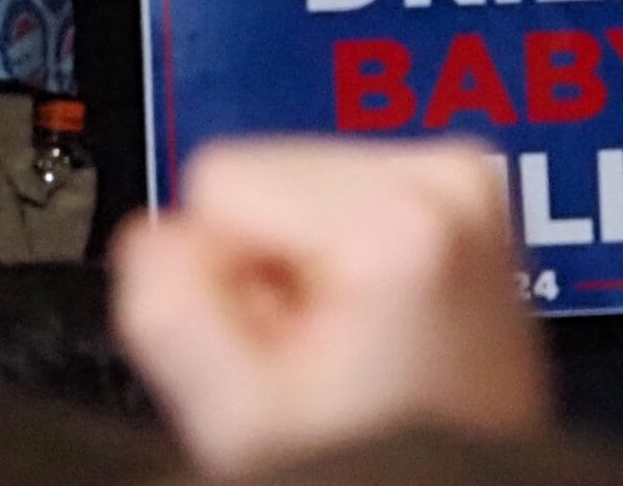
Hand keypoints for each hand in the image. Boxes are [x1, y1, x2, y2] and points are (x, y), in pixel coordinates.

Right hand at [108, 137, 551, 475]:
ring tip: (345, 339)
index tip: (267, 337)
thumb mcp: (240, 415)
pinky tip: (372, 317)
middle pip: (269, 167)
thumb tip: (153, 236)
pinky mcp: (469, 192)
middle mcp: (449, 177)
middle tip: (308, 346)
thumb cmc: (373, 462)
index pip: (221, 176)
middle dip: (265, 259)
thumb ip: (171, 310)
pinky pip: (353, 186)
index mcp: (400, 218)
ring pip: (306, 174)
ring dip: (305, 255)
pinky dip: (346, 248)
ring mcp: (468, 181)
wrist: (454, 484)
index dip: (218, 270)